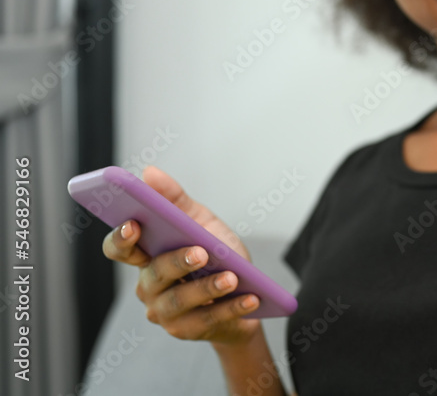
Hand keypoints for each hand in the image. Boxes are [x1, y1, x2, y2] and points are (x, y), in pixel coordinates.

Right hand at [101, 165, 260, 345]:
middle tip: (202, 251)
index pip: (119, 248)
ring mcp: (165, 312)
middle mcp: (149, 286)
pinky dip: (231, 307)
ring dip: (207, 288)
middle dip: (176, 262)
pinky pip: (208, 319)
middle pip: (153, 274)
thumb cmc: (217, 255)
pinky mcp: (187, 330)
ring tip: (232, 277)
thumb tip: (148, 173)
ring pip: (179, 300)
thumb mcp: (201, 222)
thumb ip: (175, 199)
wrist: (245, 294)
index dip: (120, 238)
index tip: (134, 224)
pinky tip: (250, 297)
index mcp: (147, 256)